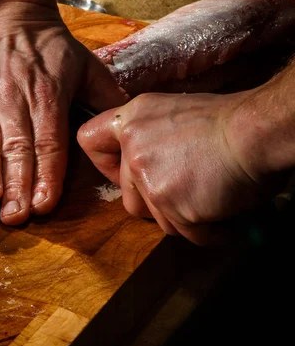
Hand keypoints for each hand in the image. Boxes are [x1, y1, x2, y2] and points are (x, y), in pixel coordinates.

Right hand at [0, 3, 125, 224]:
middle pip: (16, 149)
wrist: (9, 15)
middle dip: (16, 185)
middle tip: (15, 217)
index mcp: (48, 97)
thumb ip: (107, 96)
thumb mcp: (86, 65)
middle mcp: (15, 101)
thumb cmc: (49, 46)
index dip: (47, 175)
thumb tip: (129, 127)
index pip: (49, 144)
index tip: (44, 204)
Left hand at [77, 90, 278, 244]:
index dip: (103, 162)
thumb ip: (149, 135)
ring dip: (182, 217)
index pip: (89, 140)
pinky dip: (207, 231)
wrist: (257, 131)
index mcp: (131, 122)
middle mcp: (133, 150)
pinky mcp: (172, 206)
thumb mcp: (172, 112)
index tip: (121, 170)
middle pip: (127, 196)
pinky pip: (185, 233)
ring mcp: (149, 180)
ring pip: (156, 219)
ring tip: (209, 198)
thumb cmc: (226, 121)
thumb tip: (148, 161)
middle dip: (155, 202)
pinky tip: (223, 215)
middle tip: (185, 191)